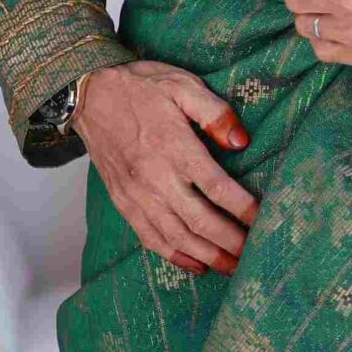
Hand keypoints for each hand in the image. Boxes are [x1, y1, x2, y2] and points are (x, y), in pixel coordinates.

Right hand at [75, 62, 253, 276]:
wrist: (88, 94)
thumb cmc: (140, 87)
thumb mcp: (182, 85)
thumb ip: (214, 112)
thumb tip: (240, 141)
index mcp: (175, 147)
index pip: (217, 187)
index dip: (243, 208)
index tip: (263, 219)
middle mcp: (156, 177)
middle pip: (200, 220)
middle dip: (230, 241)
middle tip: (254, 253)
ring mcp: (137, 194)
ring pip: (176, 236)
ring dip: (206, 255)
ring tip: (232, 267)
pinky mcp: (123, 201)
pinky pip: (149, 237)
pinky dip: (173, 255)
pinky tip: (195, 263)